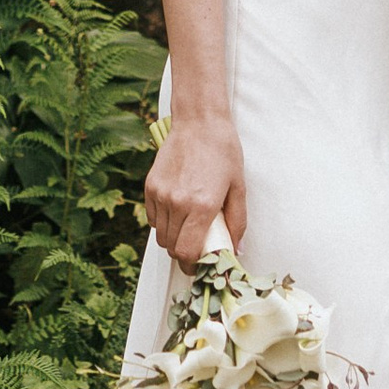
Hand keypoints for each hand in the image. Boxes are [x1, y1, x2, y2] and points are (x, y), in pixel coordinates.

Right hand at [146, 116, 244, 269]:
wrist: (199, 122)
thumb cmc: (223, 152)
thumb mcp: (238, 187)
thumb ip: (237, 221)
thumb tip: (237, 249)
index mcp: (202, 206)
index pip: (187, 252)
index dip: (191, 265)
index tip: (197, 266)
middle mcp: (178, 203)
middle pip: (171, 247)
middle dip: (183, 254)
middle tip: (196, 249)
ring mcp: (161, 194)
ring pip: (160, 235)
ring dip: (172, 239)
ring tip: (187, 229)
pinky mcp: (150, 186)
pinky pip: (152, 218)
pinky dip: (162, 223)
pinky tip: (177, 213)